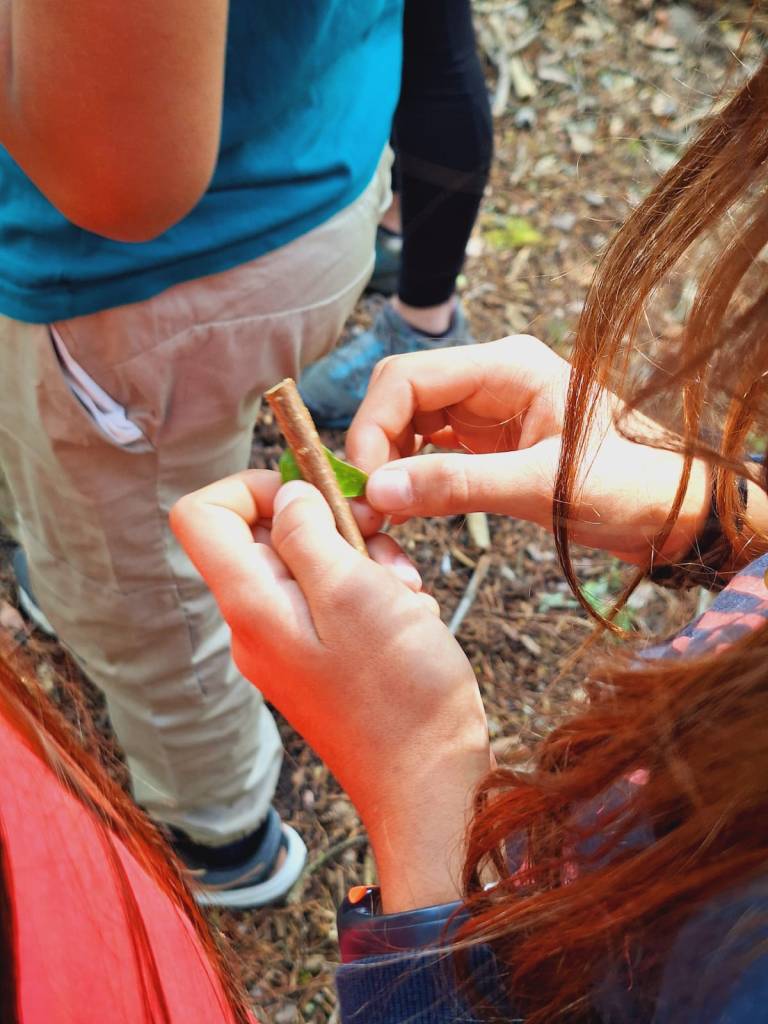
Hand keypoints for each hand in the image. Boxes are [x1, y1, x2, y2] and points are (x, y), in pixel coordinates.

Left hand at [171, 471, 490, 911]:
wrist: (430, 781)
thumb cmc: (400, 694)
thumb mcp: (355, 591)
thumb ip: (309, 533)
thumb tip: (287, 496)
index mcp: (251, 605)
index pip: (203, 515)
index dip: (251, 487)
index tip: (311, 491)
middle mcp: (257, 624)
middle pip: (266, 534)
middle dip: (327, 520)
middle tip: (378, 533)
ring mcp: (288, 644)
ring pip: (310, 562)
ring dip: (360, 556)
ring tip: (402, 585)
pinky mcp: (320, 658)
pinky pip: (333, 598)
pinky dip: (370, 588)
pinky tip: (407, 610)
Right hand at [346, 337, 709, 564]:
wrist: (672, 511)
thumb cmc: (629, 487)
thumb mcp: (543, 488)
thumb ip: (459, 485)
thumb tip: (380, 491)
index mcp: (508, 366)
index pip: (408, 377)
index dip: (372, 427)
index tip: (366, 484)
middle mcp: (490, 379)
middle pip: (400, 397)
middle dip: (374, 447)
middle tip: (366, 504)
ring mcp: (487, 409)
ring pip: (408, 424)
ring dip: (387, 464)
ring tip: (381, 513)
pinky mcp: (487, 442)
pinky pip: (429, 450)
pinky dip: (409, 477)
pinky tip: (405, 509)